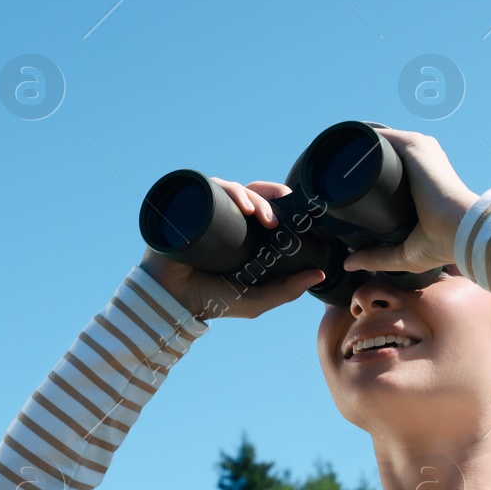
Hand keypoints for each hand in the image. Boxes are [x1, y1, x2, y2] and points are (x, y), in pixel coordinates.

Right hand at [139, 177, 326, 320]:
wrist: (171, 302)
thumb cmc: (209, 301)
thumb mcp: (256, 300)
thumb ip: (287, 290)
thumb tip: (319, 274)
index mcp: (243, 235)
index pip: (264, 208)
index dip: (281, 203)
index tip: (298, 212)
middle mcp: (226, 220)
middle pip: (251, 195)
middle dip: (268, 201)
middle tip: (275, 221)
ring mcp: (207, 211)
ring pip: (233, 190)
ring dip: (250, 196)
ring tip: (257, 215)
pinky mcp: (189, 207)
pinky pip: (210, 187)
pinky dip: (227, 189)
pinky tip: (240, 204)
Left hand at [341, 127, 478, 272]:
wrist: (459, 230)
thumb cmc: (441, 243)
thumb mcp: (403, 254)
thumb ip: (376, 257)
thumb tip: (350, 263)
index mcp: (424, 182)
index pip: (393, 172)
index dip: (370, 176)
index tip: (344, 183)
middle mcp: (424, 162)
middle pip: (384, 154)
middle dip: (359, 160)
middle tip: (332, 172)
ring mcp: (420, 151)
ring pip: (381, 143)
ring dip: (357, 147)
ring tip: (331, 156)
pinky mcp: (414, 145)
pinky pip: (382, 135)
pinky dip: (362, 138)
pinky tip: (343, 143)